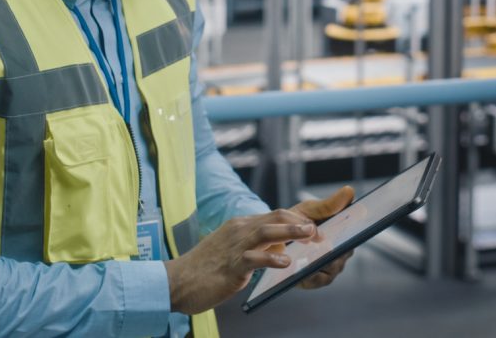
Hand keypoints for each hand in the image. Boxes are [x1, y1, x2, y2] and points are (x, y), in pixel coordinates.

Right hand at [163, 209, 315, 314]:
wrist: (176, 281)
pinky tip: (286, 262)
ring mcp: (234, 246)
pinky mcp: (230, 265)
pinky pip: (254, 258)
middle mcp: (239, 230)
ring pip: (267, 232)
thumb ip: (255, 247)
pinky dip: (272, 258)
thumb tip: (282, 249)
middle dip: (300, 221)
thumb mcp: (233, 251)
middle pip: (275, 217)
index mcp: (240, 225)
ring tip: (310, 234)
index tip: (316, 224)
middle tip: (319, 231)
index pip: (275, 214)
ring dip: (291, 231)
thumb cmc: (205, 269)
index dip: (298, 217)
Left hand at [290, 186, 354, 289]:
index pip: (355, 233)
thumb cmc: (297, 222)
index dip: (355, 231)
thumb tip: (349, 190)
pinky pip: (318, 280)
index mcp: (343, 233)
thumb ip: (329, 204)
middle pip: (344, 252)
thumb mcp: (311, 210)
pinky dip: (311, 274)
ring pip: (332, 266)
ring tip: (311, 254)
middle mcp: (341, 253)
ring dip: (322, 261)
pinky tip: (301, 268)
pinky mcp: (316, 280)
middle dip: (336, 248)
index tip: (351, 228)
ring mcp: (330, 268)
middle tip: (325, 241)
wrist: (274, 237)